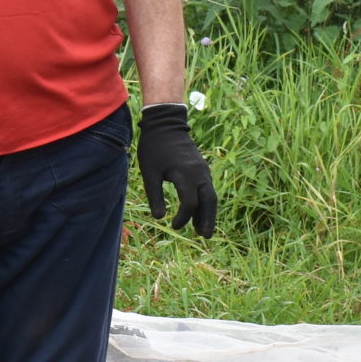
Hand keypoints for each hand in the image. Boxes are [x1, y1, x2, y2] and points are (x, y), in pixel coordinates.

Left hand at [136, 104, 214, 235]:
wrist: (166, 124)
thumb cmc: (154, 148)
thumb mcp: (149, 172)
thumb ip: (154, 195)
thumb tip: (159, 218)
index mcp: (184, 174)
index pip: (189, 203)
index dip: (182, 218)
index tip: (172, 226)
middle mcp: (198, 173)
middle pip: (209, 201)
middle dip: (207, 220)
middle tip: (205, 237)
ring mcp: (202, 170)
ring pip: (211, 196)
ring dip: (208, 213)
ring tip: (203, 230)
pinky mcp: (202, 169)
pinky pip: (208, 189)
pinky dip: (206, 202)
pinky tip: (200, 212)